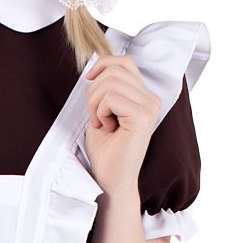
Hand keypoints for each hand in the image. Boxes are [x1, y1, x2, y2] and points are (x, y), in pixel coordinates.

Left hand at [83, 54, 161, 196]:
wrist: (110, 180)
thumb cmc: (105, 150)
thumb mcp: (103, 111)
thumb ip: (106, 88)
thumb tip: (97, 66)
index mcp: (145, 97)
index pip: (125, 62)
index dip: (103, 65)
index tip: (89, 80)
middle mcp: (152, 99)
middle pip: (115, 70)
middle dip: (94, 91)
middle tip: (96, 116)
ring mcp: (150, 107)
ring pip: (110, 82)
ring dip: (95, 103)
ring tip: (102, 123)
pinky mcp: (143, 116)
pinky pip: (110, 97)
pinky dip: (100, 111)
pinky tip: (107, 128)